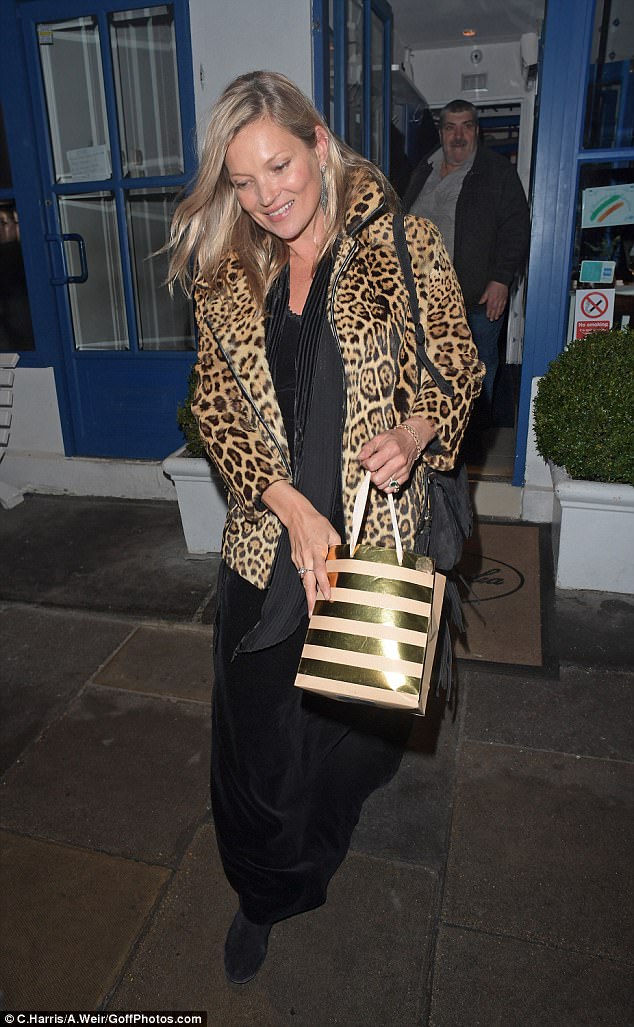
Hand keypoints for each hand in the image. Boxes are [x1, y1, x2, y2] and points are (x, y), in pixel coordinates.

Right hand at [260, 481, 340, 614]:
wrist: (296, 515)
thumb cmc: (315, 522)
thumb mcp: (331, 532)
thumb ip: (338, 547)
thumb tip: (345, 559)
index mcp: (316, 551)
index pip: (320, 572)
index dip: (324, 585)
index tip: (328, 596)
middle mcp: (306, 558)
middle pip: (307, 582)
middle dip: (310, 599)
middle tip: (313, 613)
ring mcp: (299, 559)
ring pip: (304, 580)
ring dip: (308, 594)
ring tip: (313, 607)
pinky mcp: (295, 559)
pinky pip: (302, 573)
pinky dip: (306, 583)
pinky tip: (311, 591)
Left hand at [358, 416, 434, 492]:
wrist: (410, 440)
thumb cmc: (394, 439)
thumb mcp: (378, 438)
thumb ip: (367, 448)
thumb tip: (361, 458)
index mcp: (391, 450)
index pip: (371, 465)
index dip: (365, 464)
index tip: (367, 461)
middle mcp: (398, 461)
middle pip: (377, 479)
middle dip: (371, 475)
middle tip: (373, 469)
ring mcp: (403, 470)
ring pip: (383, 486)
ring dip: (378, 480)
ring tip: (379, 471)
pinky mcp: (406, 476)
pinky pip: (392, 488)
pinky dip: (386, 484)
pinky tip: (385, 476)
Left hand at [478, 280, 507, 321]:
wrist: (501, 281)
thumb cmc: (494, 284)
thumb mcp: (486, 290)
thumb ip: (483, 297)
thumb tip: (480, 302)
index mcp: (491, 299)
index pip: (489, 308)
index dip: (488, 313)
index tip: (487, 316)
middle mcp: (496, 301)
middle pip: (494, 310)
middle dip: (493, 315)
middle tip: (492, 320)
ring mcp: (501, 300)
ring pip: (499, 309)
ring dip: (498, 314)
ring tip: (496, 318)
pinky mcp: (505, 298)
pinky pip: (504, 305)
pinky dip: (502, 309)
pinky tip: (501, 312)